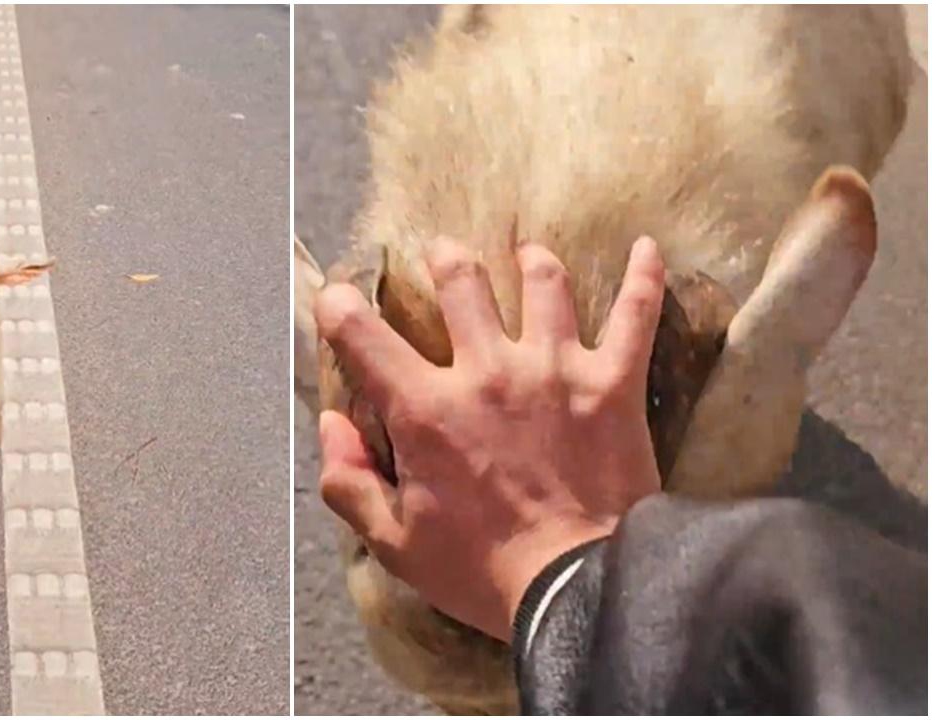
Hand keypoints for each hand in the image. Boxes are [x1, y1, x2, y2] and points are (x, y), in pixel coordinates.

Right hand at [314, 236, 665, 641]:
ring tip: (527, 254)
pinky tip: (646, 248)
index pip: (363, 335)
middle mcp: (487, 372)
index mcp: (426, 410)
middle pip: (461, 282)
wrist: (581, 593)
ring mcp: (554, 369)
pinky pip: (634, 315)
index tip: (337, 299)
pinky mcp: (612, 384)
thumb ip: (348, 481)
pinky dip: (643, 277)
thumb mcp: (394, 542)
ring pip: (542, 283)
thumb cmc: (483, 572)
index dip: (339, 308)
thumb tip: (331, 425)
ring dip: (530, 261)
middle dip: (445, 260)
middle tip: (442, 256)